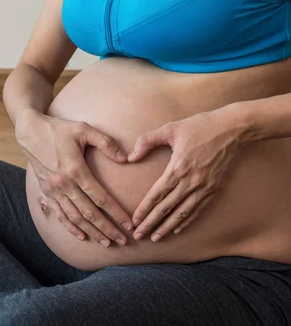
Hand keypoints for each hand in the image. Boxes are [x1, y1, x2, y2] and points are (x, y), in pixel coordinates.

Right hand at [15, 109, 132, 246]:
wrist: (30, 132)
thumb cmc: (59, 129)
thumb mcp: (84, 129)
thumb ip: (106, 143)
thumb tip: (125, 158)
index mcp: (76, 170)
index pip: (101, 198)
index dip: (116, 213)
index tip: (129, 224)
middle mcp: (64, 184)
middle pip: (89, 213)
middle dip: (107, 229)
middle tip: (123, 241)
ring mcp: (54, 190)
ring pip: (75, 218)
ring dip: (92, 232)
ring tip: (106, 242)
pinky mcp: (46, 192)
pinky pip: (60, 214)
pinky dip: (71, 227)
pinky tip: (82, 236)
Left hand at [128, 108, 247, 241]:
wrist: (233, 129)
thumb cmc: (199, 126)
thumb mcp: (170, 128)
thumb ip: (147, 141)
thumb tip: (130, 157)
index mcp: (177, 168)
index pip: (156, 195)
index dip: (144, 210)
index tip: (134, 221)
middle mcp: (190, 182)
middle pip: (166, 208)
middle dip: (151, 224)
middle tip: (139, 236)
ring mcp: (204, 187)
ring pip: (182, 213)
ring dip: (167, 227)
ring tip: (155, 238)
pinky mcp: (214, 188)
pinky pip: (197, 209)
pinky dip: (186, 221)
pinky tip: (176, 229)